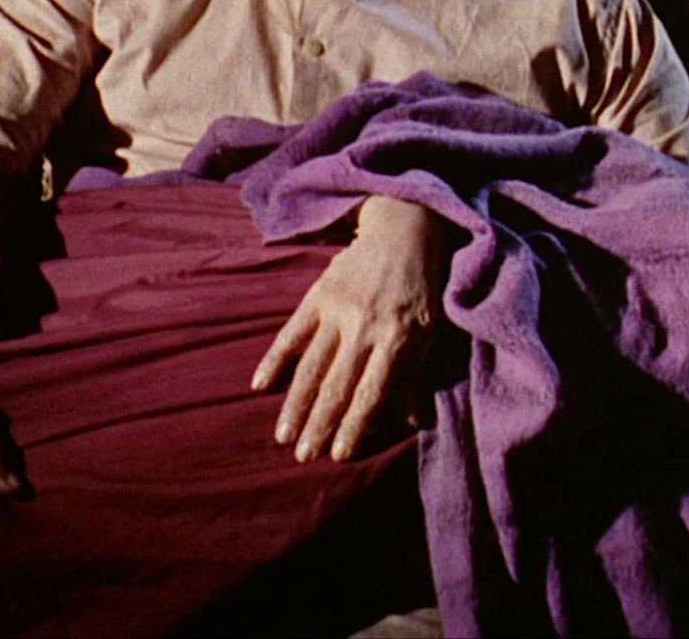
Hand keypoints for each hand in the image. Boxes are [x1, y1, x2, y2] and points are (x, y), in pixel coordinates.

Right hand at [251, 196, 446, 462]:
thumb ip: (414, 376)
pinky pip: (292, 332)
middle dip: (319, 425)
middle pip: (337, 385)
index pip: (372, 393)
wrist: (401, 231)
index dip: (354, 426)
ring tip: (283, 435)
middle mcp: (365, 326)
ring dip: (295, 403)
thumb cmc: (420, 289)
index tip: (339, 456)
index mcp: (397, 338)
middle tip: (303, 457)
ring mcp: (338, 310)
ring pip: (311, 365)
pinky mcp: (318, 294)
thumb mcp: (428, 331)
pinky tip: (260, 385)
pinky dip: (275, 358)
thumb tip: (414, 423)